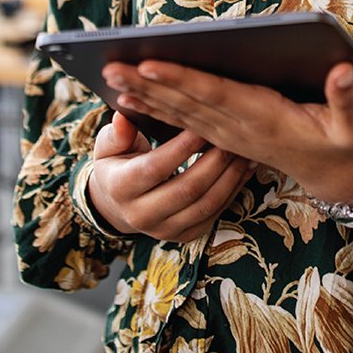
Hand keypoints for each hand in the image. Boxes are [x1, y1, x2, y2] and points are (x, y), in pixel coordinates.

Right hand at [86, 110, 253, 242]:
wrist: (118, 203)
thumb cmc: (117, 163)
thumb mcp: (109, 145)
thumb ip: (118, 132)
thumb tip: (122, 116)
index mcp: (120, 188)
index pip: (155, 167)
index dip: (182, 147)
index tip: (202, 125)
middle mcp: (140, 215)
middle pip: (187, 189)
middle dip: (214, 161)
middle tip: (231, 136)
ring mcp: (164, 230)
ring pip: (205, 204)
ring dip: (229, 177)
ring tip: (242, 151)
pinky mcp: (184, 236)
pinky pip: (214, 214)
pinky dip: (233, 191)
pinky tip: (244, 168)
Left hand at [104, 60, 352, 207]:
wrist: (333, 176)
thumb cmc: (343, 143)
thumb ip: (346, 98)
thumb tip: (344, 70)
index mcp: (263, 118)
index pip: (215, 95)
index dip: (182, 80)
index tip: (151, 64)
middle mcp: (238, 127)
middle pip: (186, 103)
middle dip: (147, 84)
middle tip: (112, 65)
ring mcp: (228, 134)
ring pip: (178, 113)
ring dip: (144, 96)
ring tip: (112, 77)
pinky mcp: (225, 136)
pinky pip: (183, 122)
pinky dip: (156, 110)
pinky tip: (132, 100)